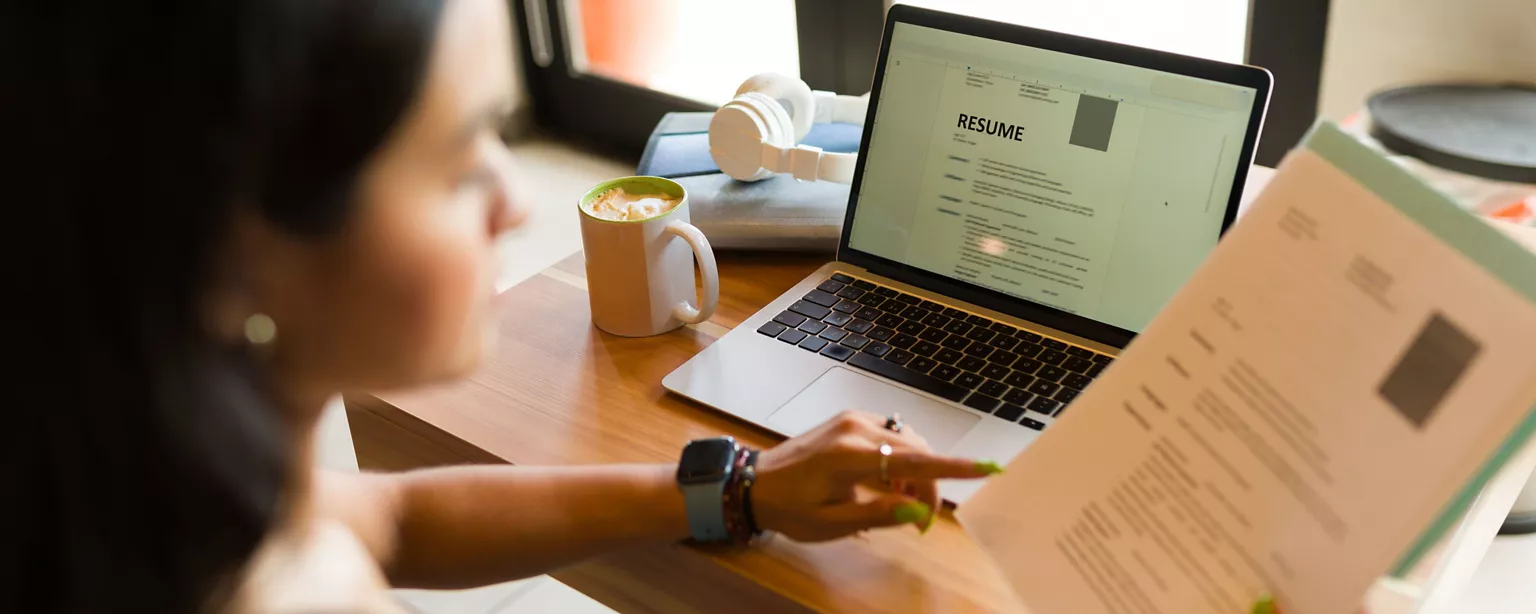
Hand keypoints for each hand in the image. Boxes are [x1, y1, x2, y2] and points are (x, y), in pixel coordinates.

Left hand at [750, 410, 1003, 541]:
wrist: (753, 483)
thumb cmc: (790, 508)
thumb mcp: (832, 524)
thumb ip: (878, 516)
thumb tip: (917, 510)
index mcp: (849, 457)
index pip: (913, 462)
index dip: (953, 468)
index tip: (987, 468)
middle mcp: (854, 429)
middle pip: (917, 452)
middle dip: (929, 485)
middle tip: (920, 522)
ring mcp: (852, 420)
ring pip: (907, 442)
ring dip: (914, 472)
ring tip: (899, 502)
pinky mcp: (849, 419)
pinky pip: (891, 436)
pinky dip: (899, 458)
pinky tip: (887, 483)